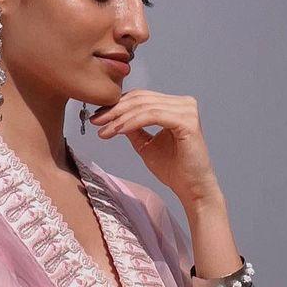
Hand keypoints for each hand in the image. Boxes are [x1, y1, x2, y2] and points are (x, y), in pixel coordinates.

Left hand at [88, 89, 219, 204]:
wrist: (191, 189)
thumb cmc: (173, 169)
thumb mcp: (146, 144)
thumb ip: (133, 128)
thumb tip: (112, 116)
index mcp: (176, 105)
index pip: (142, 98)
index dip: (117, 105)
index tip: (97, 116)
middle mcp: (184, 103)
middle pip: (141, 99)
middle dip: (115, 110)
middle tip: (95, 120)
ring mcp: (187, 110)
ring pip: (144, 107)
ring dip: (120, 118)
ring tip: (104, 129)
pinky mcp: (187, 122)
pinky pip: (152, 116)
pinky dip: (132, 123)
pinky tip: (117, 131)